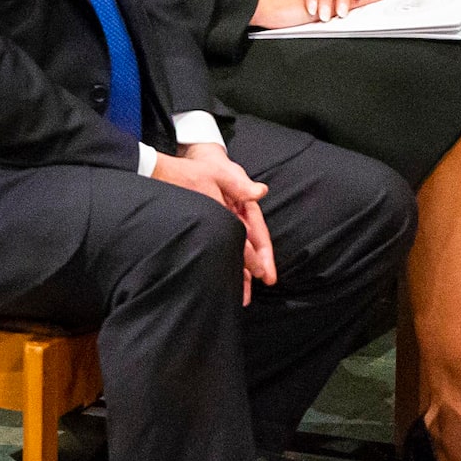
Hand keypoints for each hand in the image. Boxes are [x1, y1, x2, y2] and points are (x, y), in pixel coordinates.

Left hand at [153, 143, 275, 304]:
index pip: (258, 235)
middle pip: (249, 250)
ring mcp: (227, 225)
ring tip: (239, 298)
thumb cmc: (212, 166)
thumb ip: (242, 184)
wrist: (194, 162)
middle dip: (252, 273)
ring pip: (236, 254)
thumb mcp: (226, 173)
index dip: (263, 256)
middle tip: (250, 296)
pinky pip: (222, 250)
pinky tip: (224, 280)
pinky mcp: (213, 229)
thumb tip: (261, 191)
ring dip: (239, 275)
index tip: (266, 274)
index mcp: (246, 207)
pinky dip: (225, 265)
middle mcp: (239, 219)